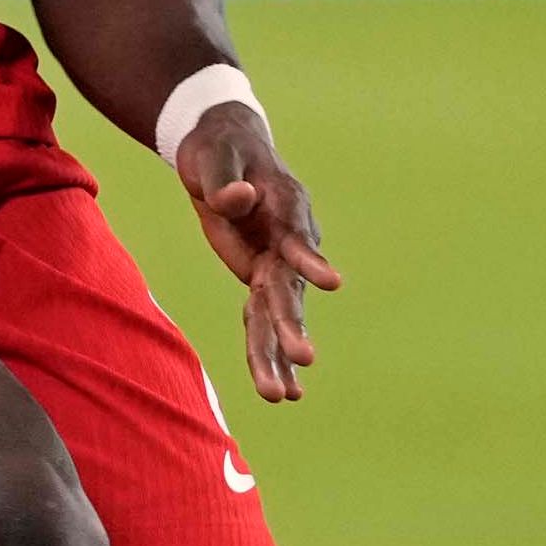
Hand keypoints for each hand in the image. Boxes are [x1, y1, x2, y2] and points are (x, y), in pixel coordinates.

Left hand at [174, 104, 341, 402]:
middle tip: (303, 358)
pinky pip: (261, 319)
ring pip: (277, 314)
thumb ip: (224, 182)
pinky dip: (267, 352)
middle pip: (290, 288)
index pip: (297, 238)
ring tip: (283, 397)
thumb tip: (236, 199)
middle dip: (293, 324)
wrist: (223, 149)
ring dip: (278, 354)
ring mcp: (275, 263)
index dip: (311, 260)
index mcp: (285, 206)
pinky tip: (281, 391)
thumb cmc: (218, 148)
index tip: (331, 282)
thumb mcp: (214, 157)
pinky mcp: (259, 277)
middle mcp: (289, 241)